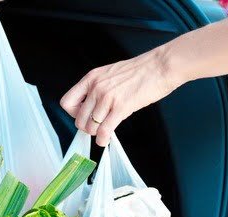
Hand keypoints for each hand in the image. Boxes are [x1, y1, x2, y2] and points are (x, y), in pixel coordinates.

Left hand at [60, 49, 178, 145]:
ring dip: (96, 133)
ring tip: (104, 131)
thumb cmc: (141, 70)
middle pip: (78, 119)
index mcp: (91, 78)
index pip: (67, 102)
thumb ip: (98, 89)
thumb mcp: (110, 74)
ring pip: (89, 127)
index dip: (73, 113)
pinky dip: (103, 139)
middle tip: (97, 126)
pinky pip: (104, 130)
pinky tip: (106, 139)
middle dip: (87, 127)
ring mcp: (107, 98)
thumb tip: (92, 107)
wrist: (160, 66)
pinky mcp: (121, 107)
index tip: (84, 115)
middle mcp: (96, 87)